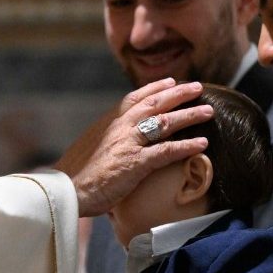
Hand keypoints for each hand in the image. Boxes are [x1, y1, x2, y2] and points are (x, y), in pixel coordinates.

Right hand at [54, 79, 211, 216]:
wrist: (64, 191)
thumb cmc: (75, 175)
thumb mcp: (91, 148)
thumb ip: (106, 140)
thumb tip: (116, 143)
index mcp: (108, 122)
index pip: (135, 98)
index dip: (155, 88)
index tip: (171, 81)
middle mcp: (119, 127)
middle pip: (155, 103)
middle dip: (178, 93)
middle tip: (198, 87)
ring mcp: (128, 143)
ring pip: (165, 122)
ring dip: (189, 115)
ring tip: (208, 111)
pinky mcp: (135, 163)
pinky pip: (166, 151)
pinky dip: (186, 146)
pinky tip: (203, 144)